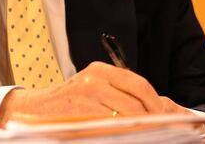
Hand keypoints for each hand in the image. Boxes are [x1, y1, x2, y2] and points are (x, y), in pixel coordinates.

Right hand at [0, 61, 185, 126]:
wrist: (37, 109)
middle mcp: (93, 79)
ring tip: (144, 135)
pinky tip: (121, 135)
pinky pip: (112, 126)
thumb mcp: (94, 89)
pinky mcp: (81, 113)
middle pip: (136, 102)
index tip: (166, 118)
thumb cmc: (71, 102)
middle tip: (159, 131)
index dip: (155, 104)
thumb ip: (122, 94)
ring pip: (127, 117)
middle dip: (151, 119)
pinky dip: (122, 133)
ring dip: (139, 129)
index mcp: (99, 70)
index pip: (139, 84)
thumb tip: (160, 106)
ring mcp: (86, 96)